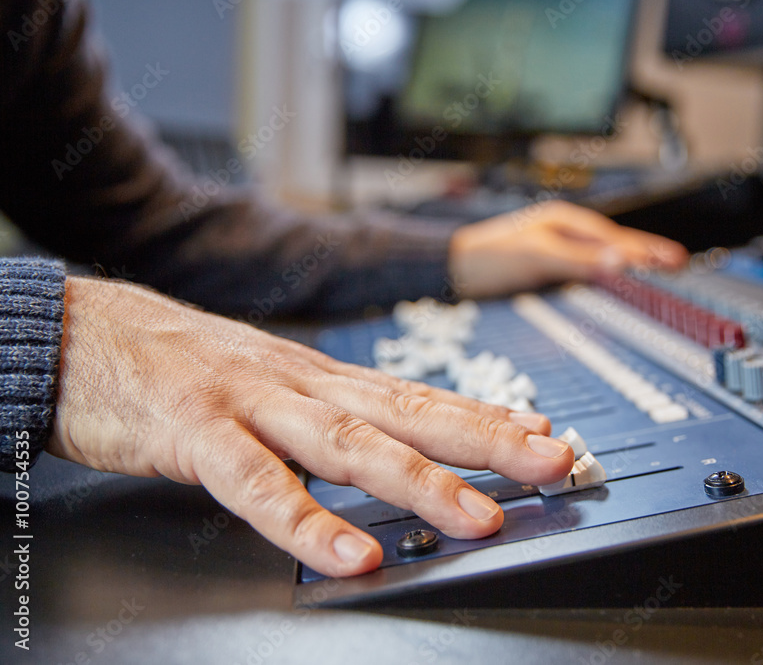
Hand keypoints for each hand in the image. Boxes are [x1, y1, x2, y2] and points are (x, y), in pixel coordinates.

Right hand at [49, 277, 574, 576]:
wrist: (87, 332)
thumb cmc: (187, 366)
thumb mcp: (276, 384)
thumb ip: (336, 415)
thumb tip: (402, 440)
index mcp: (323, 379)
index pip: (420, 397)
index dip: (487, 419)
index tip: (547, 436)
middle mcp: (303, 387)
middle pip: (407, 414)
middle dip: (486, 441)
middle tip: (551, 463)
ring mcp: (252, 407)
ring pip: (348, 446)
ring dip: (420, 481)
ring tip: (479, 516)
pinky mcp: (196, 434)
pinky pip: (257, 486)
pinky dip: (306, 521)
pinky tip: (350, 553)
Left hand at [448, 200, 687, 298]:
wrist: (450, 268)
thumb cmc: (486, 257)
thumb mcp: (536, 256)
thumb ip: (578, 259)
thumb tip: (620, 263)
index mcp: (565, 221)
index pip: (616, 239)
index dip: (646, 252)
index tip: (674, 262)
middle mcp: (563, 229)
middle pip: (615, 242)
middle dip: (648, 253)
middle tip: (680, 264)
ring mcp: (556, 246)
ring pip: (604, 253)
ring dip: (632, 261)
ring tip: (659, 269)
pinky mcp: (547, 264)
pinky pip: (588, 265)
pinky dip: (609, 270)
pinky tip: (617, 278)